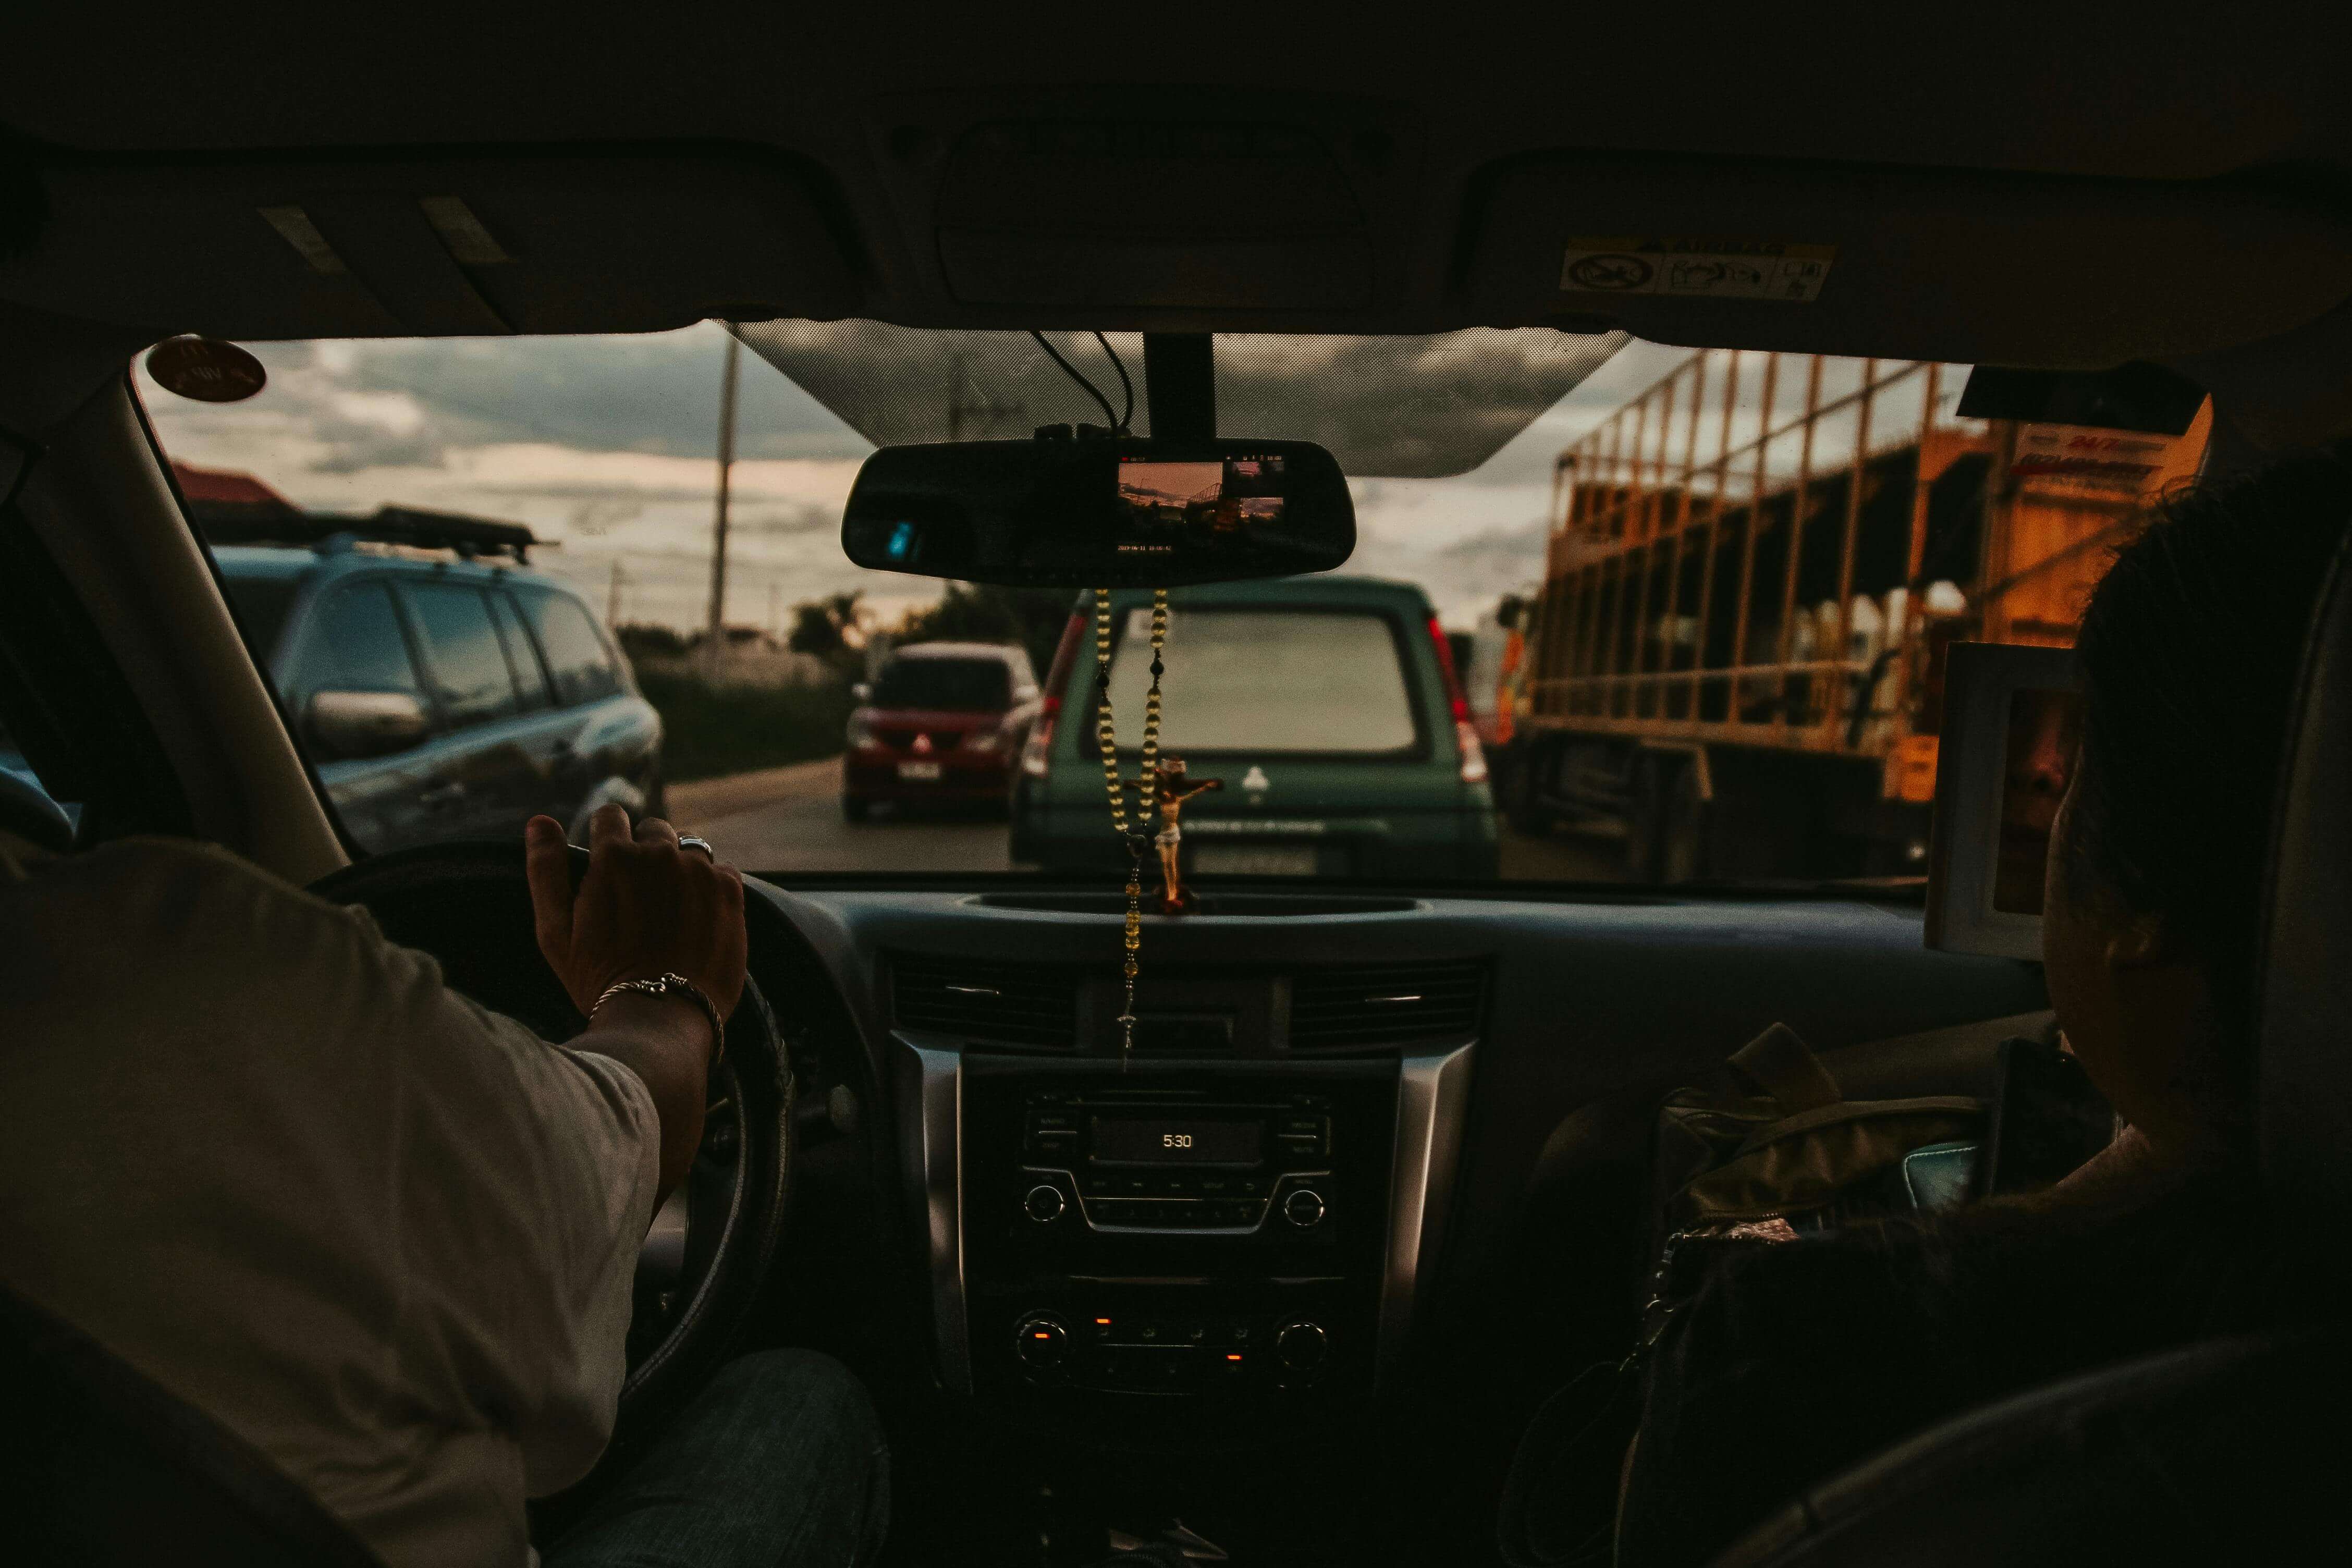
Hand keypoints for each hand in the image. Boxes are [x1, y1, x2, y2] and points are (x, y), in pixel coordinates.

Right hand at [525, 807, 746, 1026]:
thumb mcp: (555, 931)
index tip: (609, 864)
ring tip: (669, 910)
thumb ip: (545, 870)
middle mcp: (661, 854)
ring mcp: (699, 871)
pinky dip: (709, 887)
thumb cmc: (599, 979)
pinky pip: (719, 870)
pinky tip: (696, 920)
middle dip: (645, 854)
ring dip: (679, 868)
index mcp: (614, 857)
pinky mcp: (729, 891)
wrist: (662, 1017)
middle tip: (639, 898)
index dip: (607, 838)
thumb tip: (538, 821)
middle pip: (653, 831)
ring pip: (688, 849)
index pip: (611, 816)